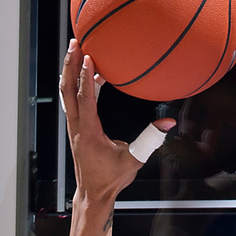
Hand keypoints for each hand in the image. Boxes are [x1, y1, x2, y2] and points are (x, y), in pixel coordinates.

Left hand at [61, 41, 173, 204]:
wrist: (93, 194)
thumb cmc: (111, 179)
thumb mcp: (134, 160)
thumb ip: (150, 141)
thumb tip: (167, 124)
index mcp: (88, 132)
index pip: (84, 98)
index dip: (86, 76)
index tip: (88, 56)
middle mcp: (76, 127)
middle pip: (68, 89)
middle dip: (70, 64)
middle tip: (75, 42)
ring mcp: (73, 127)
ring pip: (67, 93)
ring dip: (70, 71)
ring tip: (76, 50)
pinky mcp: (76, 129)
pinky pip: (73, 101)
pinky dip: (77, 85)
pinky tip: (88, 75)